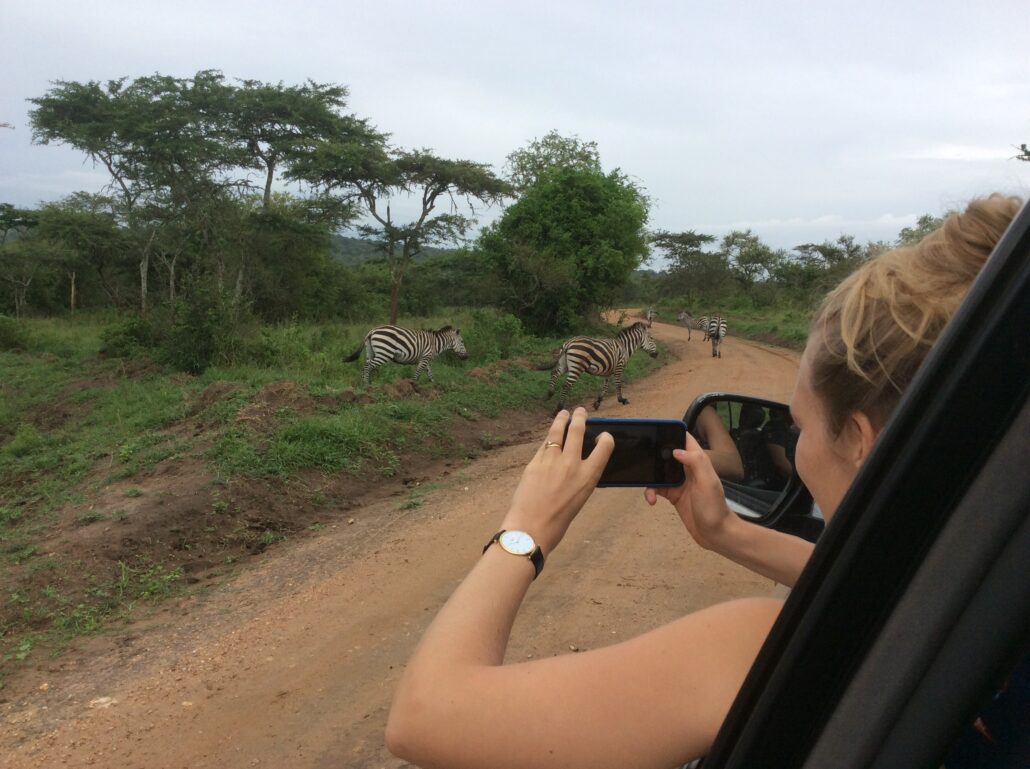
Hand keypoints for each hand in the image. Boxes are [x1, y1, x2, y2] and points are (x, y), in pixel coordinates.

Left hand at [501, 408, 613, 553]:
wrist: (532, 528)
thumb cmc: (558, 520)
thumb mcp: (579, 498)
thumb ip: (580, 478)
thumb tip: (577, 462)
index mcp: (589, 477)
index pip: (605, 446)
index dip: (606, 437)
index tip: (603, 435)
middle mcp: (572, 464)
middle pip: (578, 431)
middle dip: (580, 418)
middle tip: (581, 412)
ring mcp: (551, 460)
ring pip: (557, 432)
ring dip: (562, 420)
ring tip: (564, 413)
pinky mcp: (535, 462)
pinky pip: (544, 445)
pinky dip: (548, 439)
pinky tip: (549, 436)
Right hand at [643, 432, 735, 549]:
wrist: (716, 534)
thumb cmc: (714, 508)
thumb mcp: (707, 482)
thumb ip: (695, 461)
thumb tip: (676, 450)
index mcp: (698, 461)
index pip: (685, 440)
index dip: (672, 433)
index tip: (657, 432)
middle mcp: (688, 469)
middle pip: (667, 454)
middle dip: (654, 456)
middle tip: (643, 460)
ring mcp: (679, 482)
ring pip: (658, 472)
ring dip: (650, 478)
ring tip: (649, 489)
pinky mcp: (673, 495)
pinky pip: (657, 488)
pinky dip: (650, 493)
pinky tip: (651, 501)